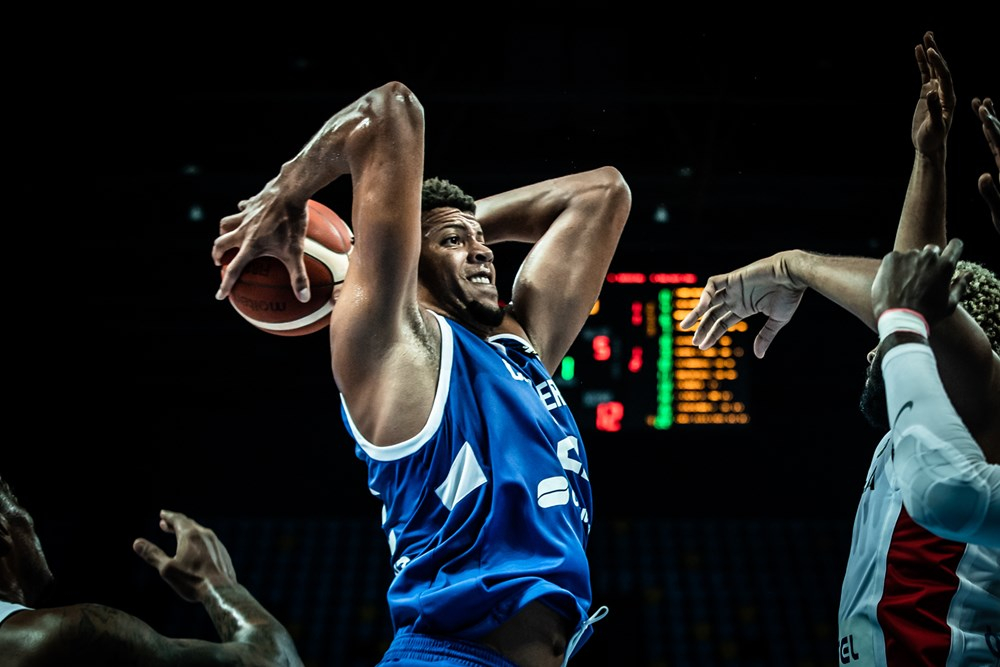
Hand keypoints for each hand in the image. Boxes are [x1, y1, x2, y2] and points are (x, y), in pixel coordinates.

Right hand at [132, 509, 237, 603]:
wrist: (221, 591)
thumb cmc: (192, 580)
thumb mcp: (167, 569)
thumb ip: (152, 554)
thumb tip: (136, 542)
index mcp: (190, 535)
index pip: (178, 520)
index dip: (168, 516)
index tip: (162, 514)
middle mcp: (205, 534)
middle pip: (188, 524)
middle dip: (175, 523)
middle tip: (165, 523)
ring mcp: (216, 543)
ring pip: (199, 532)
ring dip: (187, 531)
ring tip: (178, 535)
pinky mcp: (222, 553)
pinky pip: (208, 542)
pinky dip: (198, 541)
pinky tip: (195, 550)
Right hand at [210, 186, 311, 302]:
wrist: (290, 191)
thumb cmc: (293, 223)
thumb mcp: (297, 252)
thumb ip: (299, 276)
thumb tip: (304, 299)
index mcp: (251, 246)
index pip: (234, 269)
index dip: (226, 284)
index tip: (220, 295)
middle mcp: (243, 230)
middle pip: (221, 243)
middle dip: (217, 253)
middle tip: (218, 261)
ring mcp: (246, 215)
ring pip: (225, 223)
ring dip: (224, 232)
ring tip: (227, 237)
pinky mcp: (252, 202)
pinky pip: (242, 207)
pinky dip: (242, 212)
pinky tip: (247, 211)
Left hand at [679, 253, 804, 358]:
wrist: (793, 275)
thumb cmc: (789, 296)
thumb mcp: (777, 320)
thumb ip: (766, 336)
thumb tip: (759, 355)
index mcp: (744, 308)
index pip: (723, 323)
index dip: (712, 334)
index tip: (703, 346)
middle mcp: (736, 298)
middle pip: (713, 314)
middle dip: (702, 327)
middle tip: (693, 341)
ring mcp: (733, 288)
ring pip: (709, 301)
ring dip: (697, 313)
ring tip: (685, 325)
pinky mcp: (733, 277)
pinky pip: (713, 284)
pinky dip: (706, 294)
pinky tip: (702, 308)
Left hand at [871, 238, 967, 325]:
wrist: (898, 320)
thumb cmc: (927, 315)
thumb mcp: (949, 304)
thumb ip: (960, 285)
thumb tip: (968, 273)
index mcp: (946, 265)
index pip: (956, 245)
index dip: (954, 249)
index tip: (950, 254)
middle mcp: (928, 257)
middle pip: (933, 250)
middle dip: (931, 261)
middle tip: (923, 279)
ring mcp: (909, 256)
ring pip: (913, 255)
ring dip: (912, 264)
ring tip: (906, 284)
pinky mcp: (891, 258)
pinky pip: (897, 258)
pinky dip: (896, 266)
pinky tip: (895, 282)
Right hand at [911, 31, 954, 156]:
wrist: (929, 146)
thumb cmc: (933, 139)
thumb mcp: (934, 126)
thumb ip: (934, 109)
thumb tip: (931, 91)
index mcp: (949, 98)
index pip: (945, 76)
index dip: (938, 64)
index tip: (930, 52)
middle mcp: (945, 92)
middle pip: (940, 68)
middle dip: (935, 52)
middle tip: (929, 36)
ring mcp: (936, 91)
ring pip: (933, 69)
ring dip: (929, 53)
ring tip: (925, 37)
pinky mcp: (927, 94)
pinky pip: (924, 75)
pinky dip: (921, 64)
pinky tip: (917, 52)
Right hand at [972, 96, 999, 234]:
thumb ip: (991, 193)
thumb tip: (982, 177)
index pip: (999, 142)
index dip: (991, 125)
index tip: (982, 111)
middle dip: (990, 117)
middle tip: (980, 102)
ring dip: (991, 121)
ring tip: (984, 106)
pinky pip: (999, 146)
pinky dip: (993, 135)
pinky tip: (987, 128)